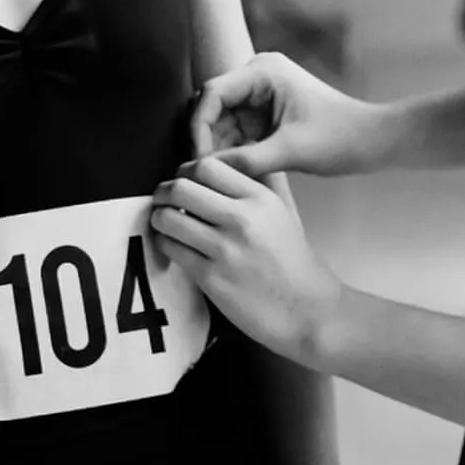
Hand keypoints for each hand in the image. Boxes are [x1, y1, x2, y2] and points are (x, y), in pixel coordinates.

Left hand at [151, 157, 342, 363]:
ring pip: (168, 218)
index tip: (182, 181)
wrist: (305, 309)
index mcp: (260, 198)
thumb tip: (233, 155)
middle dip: (164, 192)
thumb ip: (261, 181)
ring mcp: (225, 249)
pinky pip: (171, 249)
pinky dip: (164, 243)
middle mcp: (242, 219)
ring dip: (159, 218)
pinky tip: (173, 245)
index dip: (185, 171)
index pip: (207, 166)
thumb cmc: (293, 260)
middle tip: (163, 200)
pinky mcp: (211, 278)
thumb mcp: (285, 211)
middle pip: (181, 188)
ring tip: (164, 223)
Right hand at [190, 52, 382, 179]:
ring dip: (217, 148)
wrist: (371, 142)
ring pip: (220, 122)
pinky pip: (235, 131)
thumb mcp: (290, 151)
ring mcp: (259, 95)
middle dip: (206, 139)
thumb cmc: (339, 139)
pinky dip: (231, 152)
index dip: (199, 126)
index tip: (199, 159)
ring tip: (216, 178)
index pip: (212, 93)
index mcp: (263, 72)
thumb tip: (206, 173)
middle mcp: (257, 76)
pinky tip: (230, 174)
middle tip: (201, 173)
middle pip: (212, 106)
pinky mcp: (263, 114)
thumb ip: (246, 161)